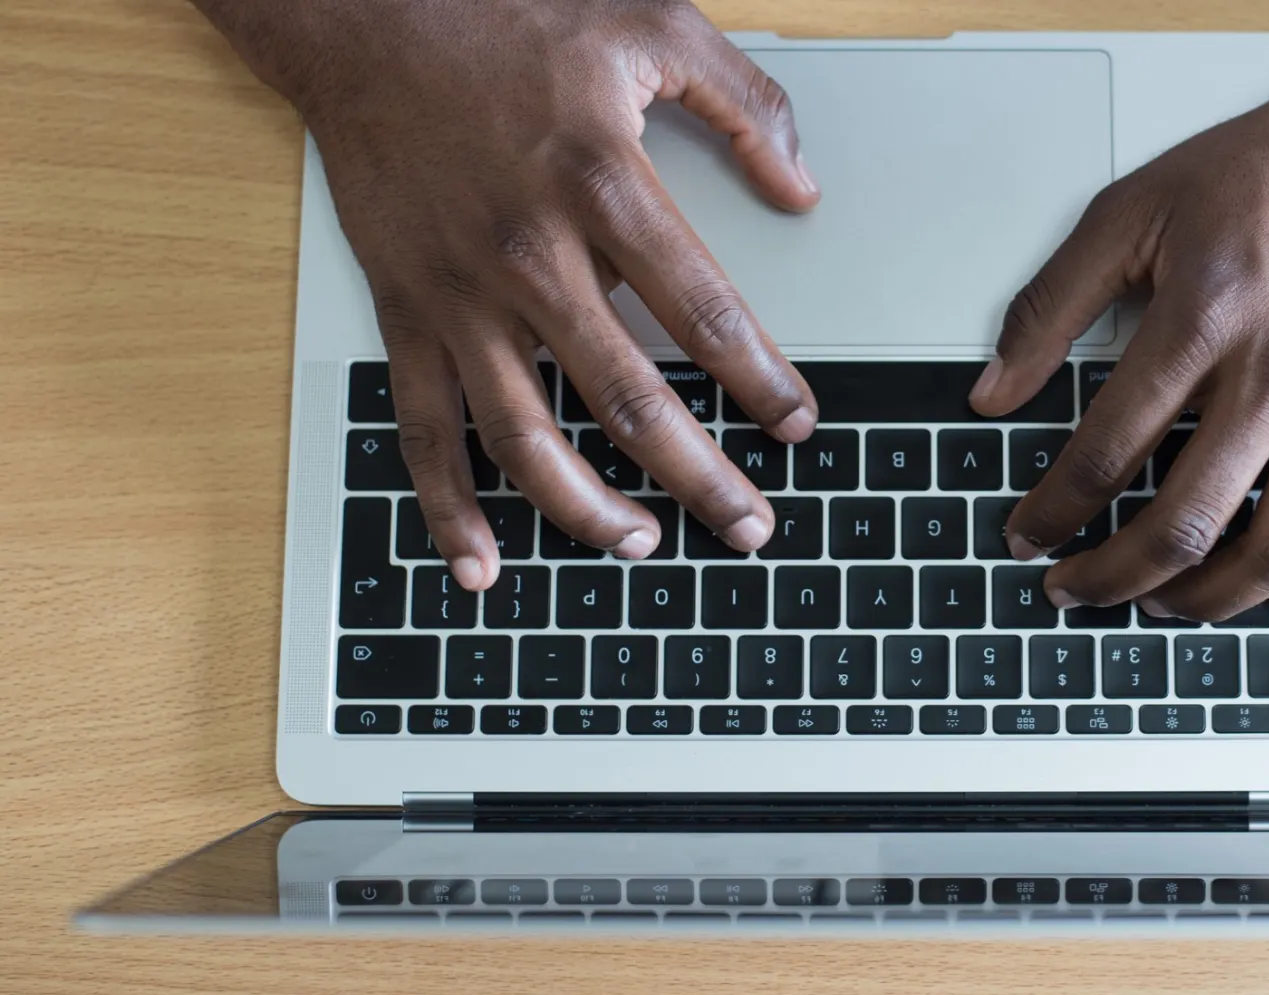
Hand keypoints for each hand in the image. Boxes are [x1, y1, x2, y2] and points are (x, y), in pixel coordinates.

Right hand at [196, 0, 820, 588]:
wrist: (364, 12)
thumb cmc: (508, 15)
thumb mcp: (650, 23)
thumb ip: (743, 101)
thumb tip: (803, 187)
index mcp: (605, 186)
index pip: (705, 314)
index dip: (761, 380)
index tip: (798, 426)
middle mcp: (532, 258)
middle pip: (629, 399)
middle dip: (699, 477)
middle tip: (749, 528)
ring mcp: (461, 296)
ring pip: (526, 436)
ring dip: (587, 510)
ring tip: (643, 547)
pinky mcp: (405, 311)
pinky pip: (423, 428)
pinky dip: (447, 505)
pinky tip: (481, 562)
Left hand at [972, 10, 1268, 618]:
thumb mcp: (1134, 207)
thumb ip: (1052, 303)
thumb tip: (993, 391)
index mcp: (1204, 317)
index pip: (1107, 450)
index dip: (1053, 511)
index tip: (1028, 535)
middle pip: (1185, 521)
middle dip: (1111, 576)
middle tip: (1074, 589)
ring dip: (1207, 600)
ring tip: (1162, 602)